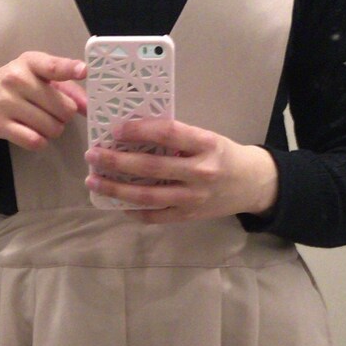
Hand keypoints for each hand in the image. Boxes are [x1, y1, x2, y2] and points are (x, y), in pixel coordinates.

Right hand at [0, 51, 86, 148]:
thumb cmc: (14, 87)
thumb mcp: (37, 78)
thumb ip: (66, 89)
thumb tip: (87, 107)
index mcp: (29, 63)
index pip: (52, 66)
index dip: (69, 69)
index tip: (83, 71)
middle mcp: (16, 79)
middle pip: (63, 107)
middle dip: (64, 116)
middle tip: (54, 113)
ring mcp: (6, 102)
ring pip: (51, 127)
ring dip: (53, 130)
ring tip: (43, 124)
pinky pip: (34, 140)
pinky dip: (40, 142)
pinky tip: (34, 135)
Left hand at [85, 118, 278, 222]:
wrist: (252, 185)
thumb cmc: (224, 156)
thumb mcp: (208, 138)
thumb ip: (177, 138)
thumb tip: (135, 133)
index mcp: (206, 145)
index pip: (168, 134)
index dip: (139, 131)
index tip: (115, 129)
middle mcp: (200, 172)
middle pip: (151, 168)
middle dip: (116, 161)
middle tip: (92, 155)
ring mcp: (193, 198)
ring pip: (147, 196)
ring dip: (116, 189)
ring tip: (94, 181)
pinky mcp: (188, 216)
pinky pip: (155, 216)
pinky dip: (133, 210)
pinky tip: (116, 203)